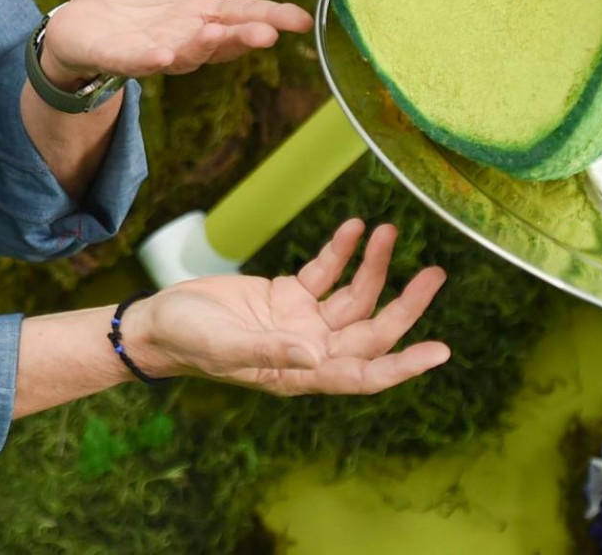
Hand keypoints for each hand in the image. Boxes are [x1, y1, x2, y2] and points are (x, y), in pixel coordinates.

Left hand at [40, 0, 312, 81]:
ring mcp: (155, 50)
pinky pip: (138, 61)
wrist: (81, 17)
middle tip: (270, 34)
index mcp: (202, 14)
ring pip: (186, 54)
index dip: (273, 17)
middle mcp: (185, 37)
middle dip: (244, 37)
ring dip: (203, 48)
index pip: (244, 15)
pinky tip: (163, 55)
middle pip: (222, 40)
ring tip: (218, 35)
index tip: (303, 19)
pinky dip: (150, 60)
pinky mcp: (121, 56)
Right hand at [123, 220, 449, 394]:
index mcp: (303, 372)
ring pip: (353, 296)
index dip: (404, 365)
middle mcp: (311, 349)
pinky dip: (339, 251)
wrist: (160, 322)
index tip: (440, 351)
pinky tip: (354, 227)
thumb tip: (315, 354)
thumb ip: (270, 352)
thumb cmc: (189, 343)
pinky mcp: (287, 295)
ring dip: (372, 265)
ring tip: (388, 231)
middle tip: (435, 274)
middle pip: (371, 329)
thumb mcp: (226, 348)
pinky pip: (324, 272)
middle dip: (405, 303)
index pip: (365, 374)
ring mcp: (301, 320)